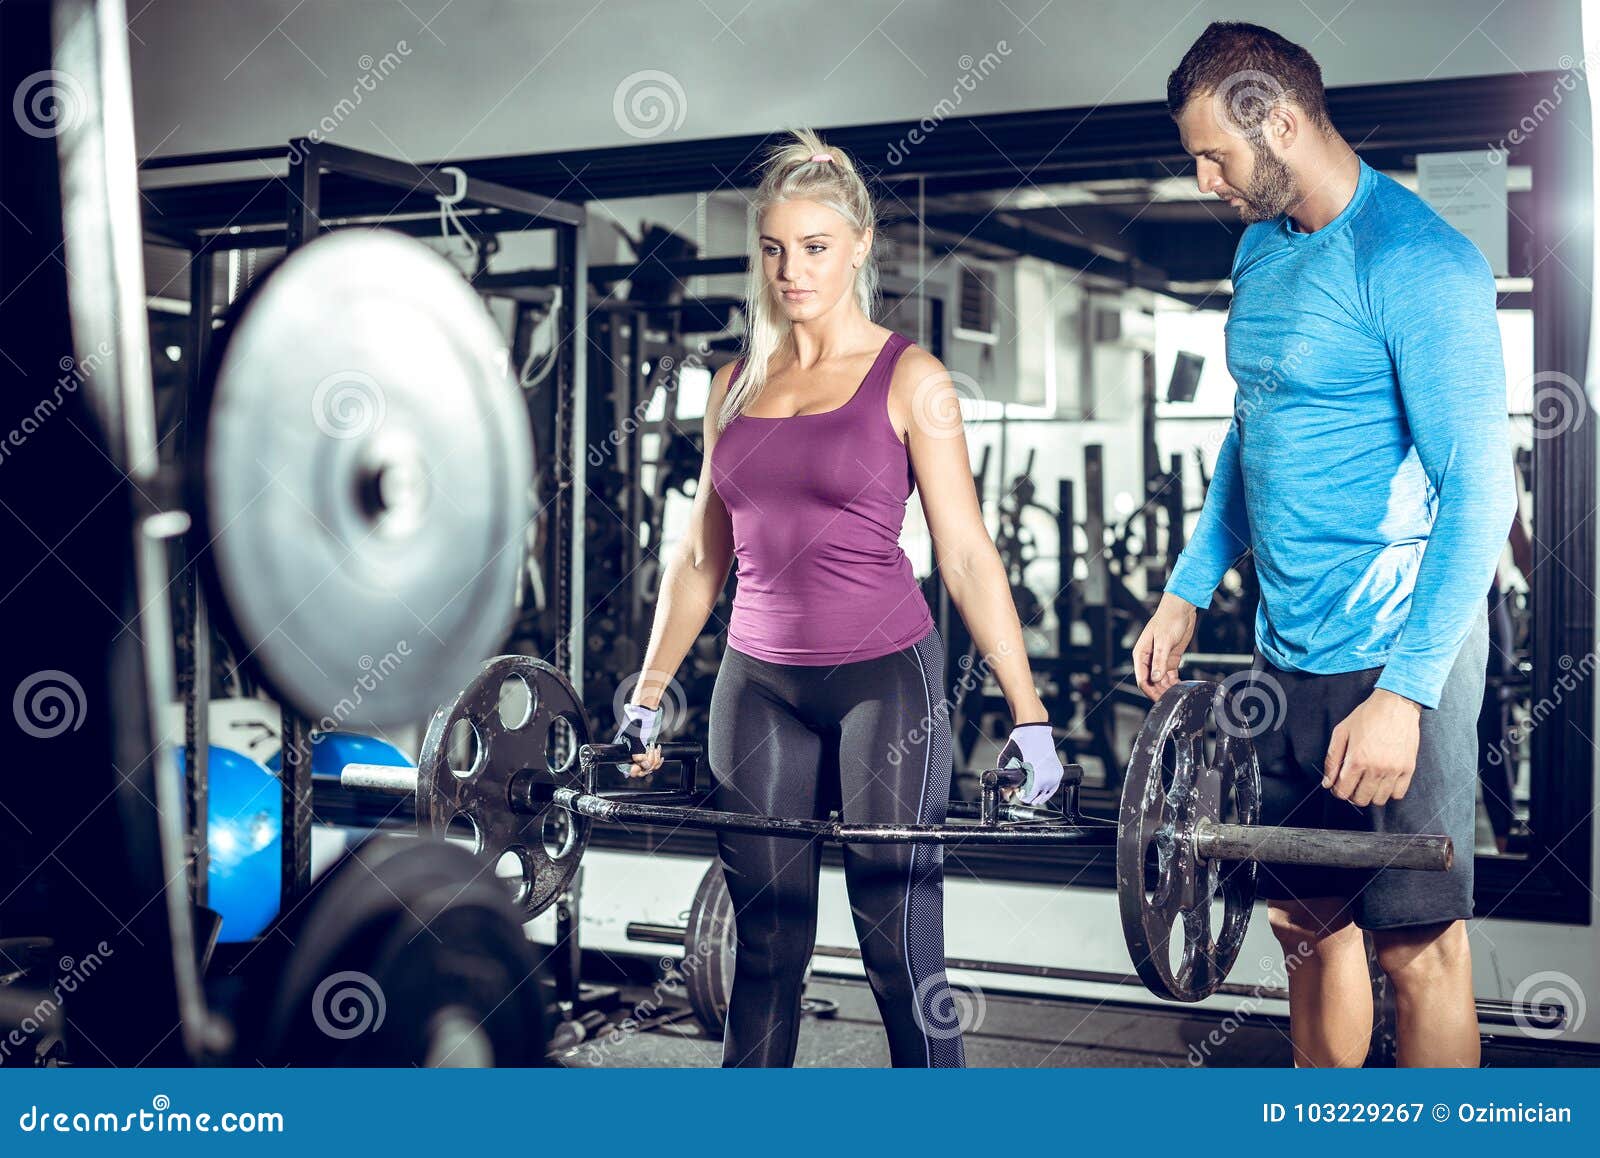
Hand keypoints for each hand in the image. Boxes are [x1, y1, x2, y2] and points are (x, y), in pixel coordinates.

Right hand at [612, 702, 663, 777]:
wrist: (645, 712)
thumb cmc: (637, 721)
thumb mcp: (636, 737)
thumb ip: (638, 752)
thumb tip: (645, 766)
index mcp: (622, 751)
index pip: (625, 768)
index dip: (634, 769)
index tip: (640, 765)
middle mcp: (631, 754)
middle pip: (638, 770)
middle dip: (647, 764)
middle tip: (650, 751)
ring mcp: (640, 754)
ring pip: (648, 767)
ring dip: (654, 760)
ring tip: (654, 747)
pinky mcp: (648, 752)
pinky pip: (653, 762)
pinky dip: (657, 758)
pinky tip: (658, 750)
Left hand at [997, 722, 1065, 805]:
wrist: (1035, 732)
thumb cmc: (1021, 745)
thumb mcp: (1008, 763)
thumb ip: (1006, 783)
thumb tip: (1007, 796)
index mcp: (1038, 778)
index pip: (1029, 798)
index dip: (1021, 796)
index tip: (1018, 790)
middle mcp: (1049, 779)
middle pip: (1038, 799)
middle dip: (1029, 794)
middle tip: (1023, 786)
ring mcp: (1056, 776)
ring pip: (1047, 795)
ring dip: (1038, 793)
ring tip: (1030, 784)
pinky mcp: (1059, 772)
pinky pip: (1053, 787)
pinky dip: (1046, 788)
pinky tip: (1039, 783)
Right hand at [1133, 593, 1197, 699]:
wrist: (1181, 610)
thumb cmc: (1168, 619)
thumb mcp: (1163, 641)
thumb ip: (1159, 660)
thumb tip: (1155, 678)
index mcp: (1141, 654)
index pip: (1141, 678)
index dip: (1149, 690)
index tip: (1159, 698)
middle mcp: (1149, 659)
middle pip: (1151, 682)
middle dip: (1159, 691)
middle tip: (1170, 699)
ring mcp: (1160, 660)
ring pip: (1160, 681)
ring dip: (1167, 688)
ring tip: (1177, 695)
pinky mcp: (1170, 659)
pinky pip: (1170, 676)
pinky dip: (1174, 682)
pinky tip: (1181, 687)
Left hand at [1323, 690, 1420, 806]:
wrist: (1396, 705)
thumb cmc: (1367, 716)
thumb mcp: (1341, 733)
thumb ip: (1332, 759)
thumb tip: (1327, 783)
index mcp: (1357, 760)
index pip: (1343, 791)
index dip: (1337, 791)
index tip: (1338, 786)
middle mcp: (1376, 769)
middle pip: (1361, 799)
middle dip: (1352, 795)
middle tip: (1353, 783)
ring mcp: (1394, 771)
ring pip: (1379, 800)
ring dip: (1370, 795)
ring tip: (1368, 782)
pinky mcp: (1408, 769)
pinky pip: (1398, 794)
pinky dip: (1389, 792)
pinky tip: (1383, 780)